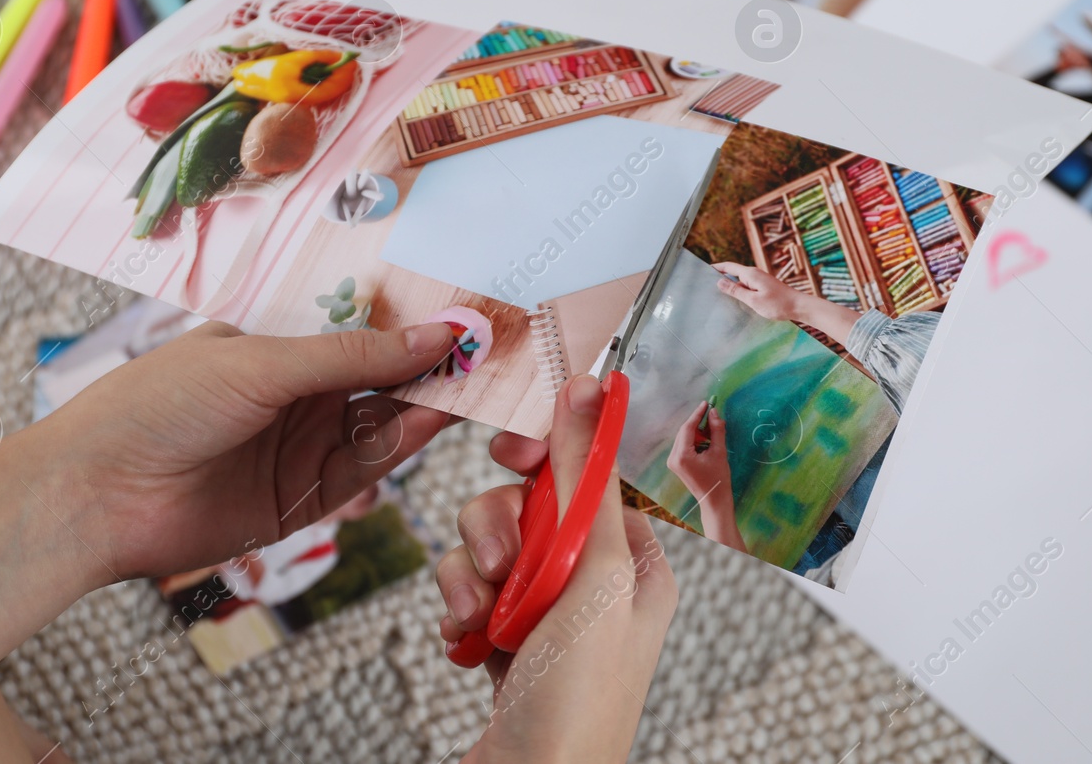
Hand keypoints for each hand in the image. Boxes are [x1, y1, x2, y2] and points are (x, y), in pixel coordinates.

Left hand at [49, 320, 456, 581]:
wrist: (94, 494)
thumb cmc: (159, 405)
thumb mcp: (261, 363)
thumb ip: (353, 357)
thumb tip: (435, 334)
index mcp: (275, 349)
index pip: (359, 334)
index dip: (410, 325)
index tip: (465, 314)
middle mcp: (292, 397)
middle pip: (380, 381)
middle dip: (430, 367)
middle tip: (489, 351)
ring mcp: (297, 449)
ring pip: (379, 426)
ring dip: (423, 406)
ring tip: (470, 383)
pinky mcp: (299, 503)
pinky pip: (360, 471)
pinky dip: (396, 450)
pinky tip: (428, 422)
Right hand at [435, 375, 677, 763]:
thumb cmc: (578, 702)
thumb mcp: (592, 575)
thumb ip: (585, 477)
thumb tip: (592, 389)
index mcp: (634, 563)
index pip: (590, 474)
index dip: (549, 458)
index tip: (512, 454)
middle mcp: (593, 583)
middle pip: (530, 503)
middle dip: (497, 526)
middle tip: (497, 559)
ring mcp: (545, 613)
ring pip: (489, 542)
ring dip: (471, 572)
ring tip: (477, 617)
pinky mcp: (501, 639)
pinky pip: (467, 587)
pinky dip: (458, 606)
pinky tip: (463, 639)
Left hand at [665, 400, 728, 498]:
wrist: (714, 501)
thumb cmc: (718, 478)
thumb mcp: (719, 452)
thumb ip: (716, 430)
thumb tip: (714, 412)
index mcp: (681, 455)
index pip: (687, 428)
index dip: (697, 414)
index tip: (706, 403)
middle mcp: (673, 457)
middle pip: (684, 432)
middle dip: (697, 422)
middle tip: (711, 412)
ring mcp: (673, 461)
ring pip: (684, 438)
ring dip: (697, 430)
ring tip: (711, 425)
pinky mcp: (676, 464)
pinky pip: (684, 445)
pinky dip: (694, 439)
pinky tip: (706, 437)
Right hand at [714, 260, 805, 322]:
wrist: (799, 306)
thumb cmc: (778, 304)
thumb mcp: (753, 299)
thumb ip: (736, 291)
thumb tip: (719, 282)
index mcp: (750, 274)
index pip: (728, 267)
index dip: (716, 267)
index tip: (703, 269)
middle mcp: (754, 274)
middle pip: (733, 273)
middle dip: (721, 278)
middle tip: (707, 286)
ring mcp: (760, 280)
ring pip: (740, 282)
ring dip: (731, 287)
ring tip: (719, 297)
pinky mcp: (764, 287)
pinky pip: (747, 287)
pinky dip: (740, 292)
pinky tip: (737, 302)